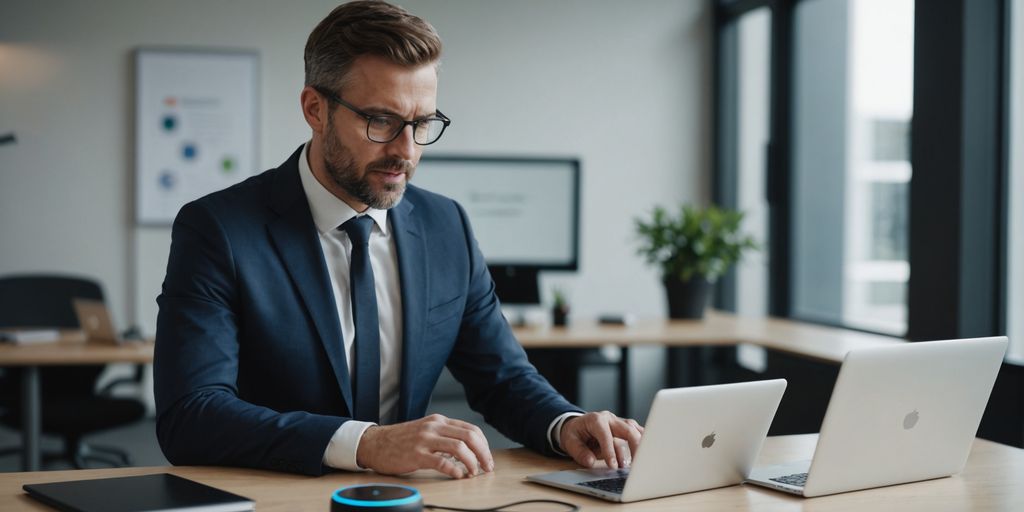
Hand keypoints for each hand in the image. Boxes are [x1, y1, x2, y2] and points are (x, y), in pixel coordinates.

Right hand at [355, 414, 493, 478]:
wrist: (374, 443)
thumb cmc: (400, 440)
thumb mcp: (425, 430)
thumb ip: (444, 436)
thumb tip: (466, 450)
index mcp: (439, 421)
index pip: (471, 429)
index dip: (484, 445)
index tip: (487, 458)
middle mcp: (434, 427)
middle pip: (470, 436)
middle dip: (483, 454)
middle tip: (487, 467)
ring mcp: (425, 440)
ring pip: (459, 447)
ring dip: (472, 462)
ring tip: (473, 473)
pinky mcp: (416, 454)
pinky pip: (441, 462)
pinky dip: (454, 470)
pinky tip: (457, 475)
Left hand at [559, 411, 643, 469]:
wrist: (576, 426)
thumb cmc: (574, 434)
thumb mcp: (570, 442)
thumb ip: (579, 452)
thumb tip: (591, 462)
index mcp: (595, 420)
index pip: (606, 435)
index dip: (610, 451)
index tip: (613, 466)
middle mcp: (609, 419)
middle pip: (627, 429)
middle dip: (634, 446)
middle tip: (636, 463)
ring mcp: (618, 422)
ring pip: (634, 430)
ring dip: (640, 445)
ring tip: (642, 461)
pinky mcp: (624, 428)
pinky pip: (636, 433)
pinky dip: (641, 442)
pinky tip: (645, 453)